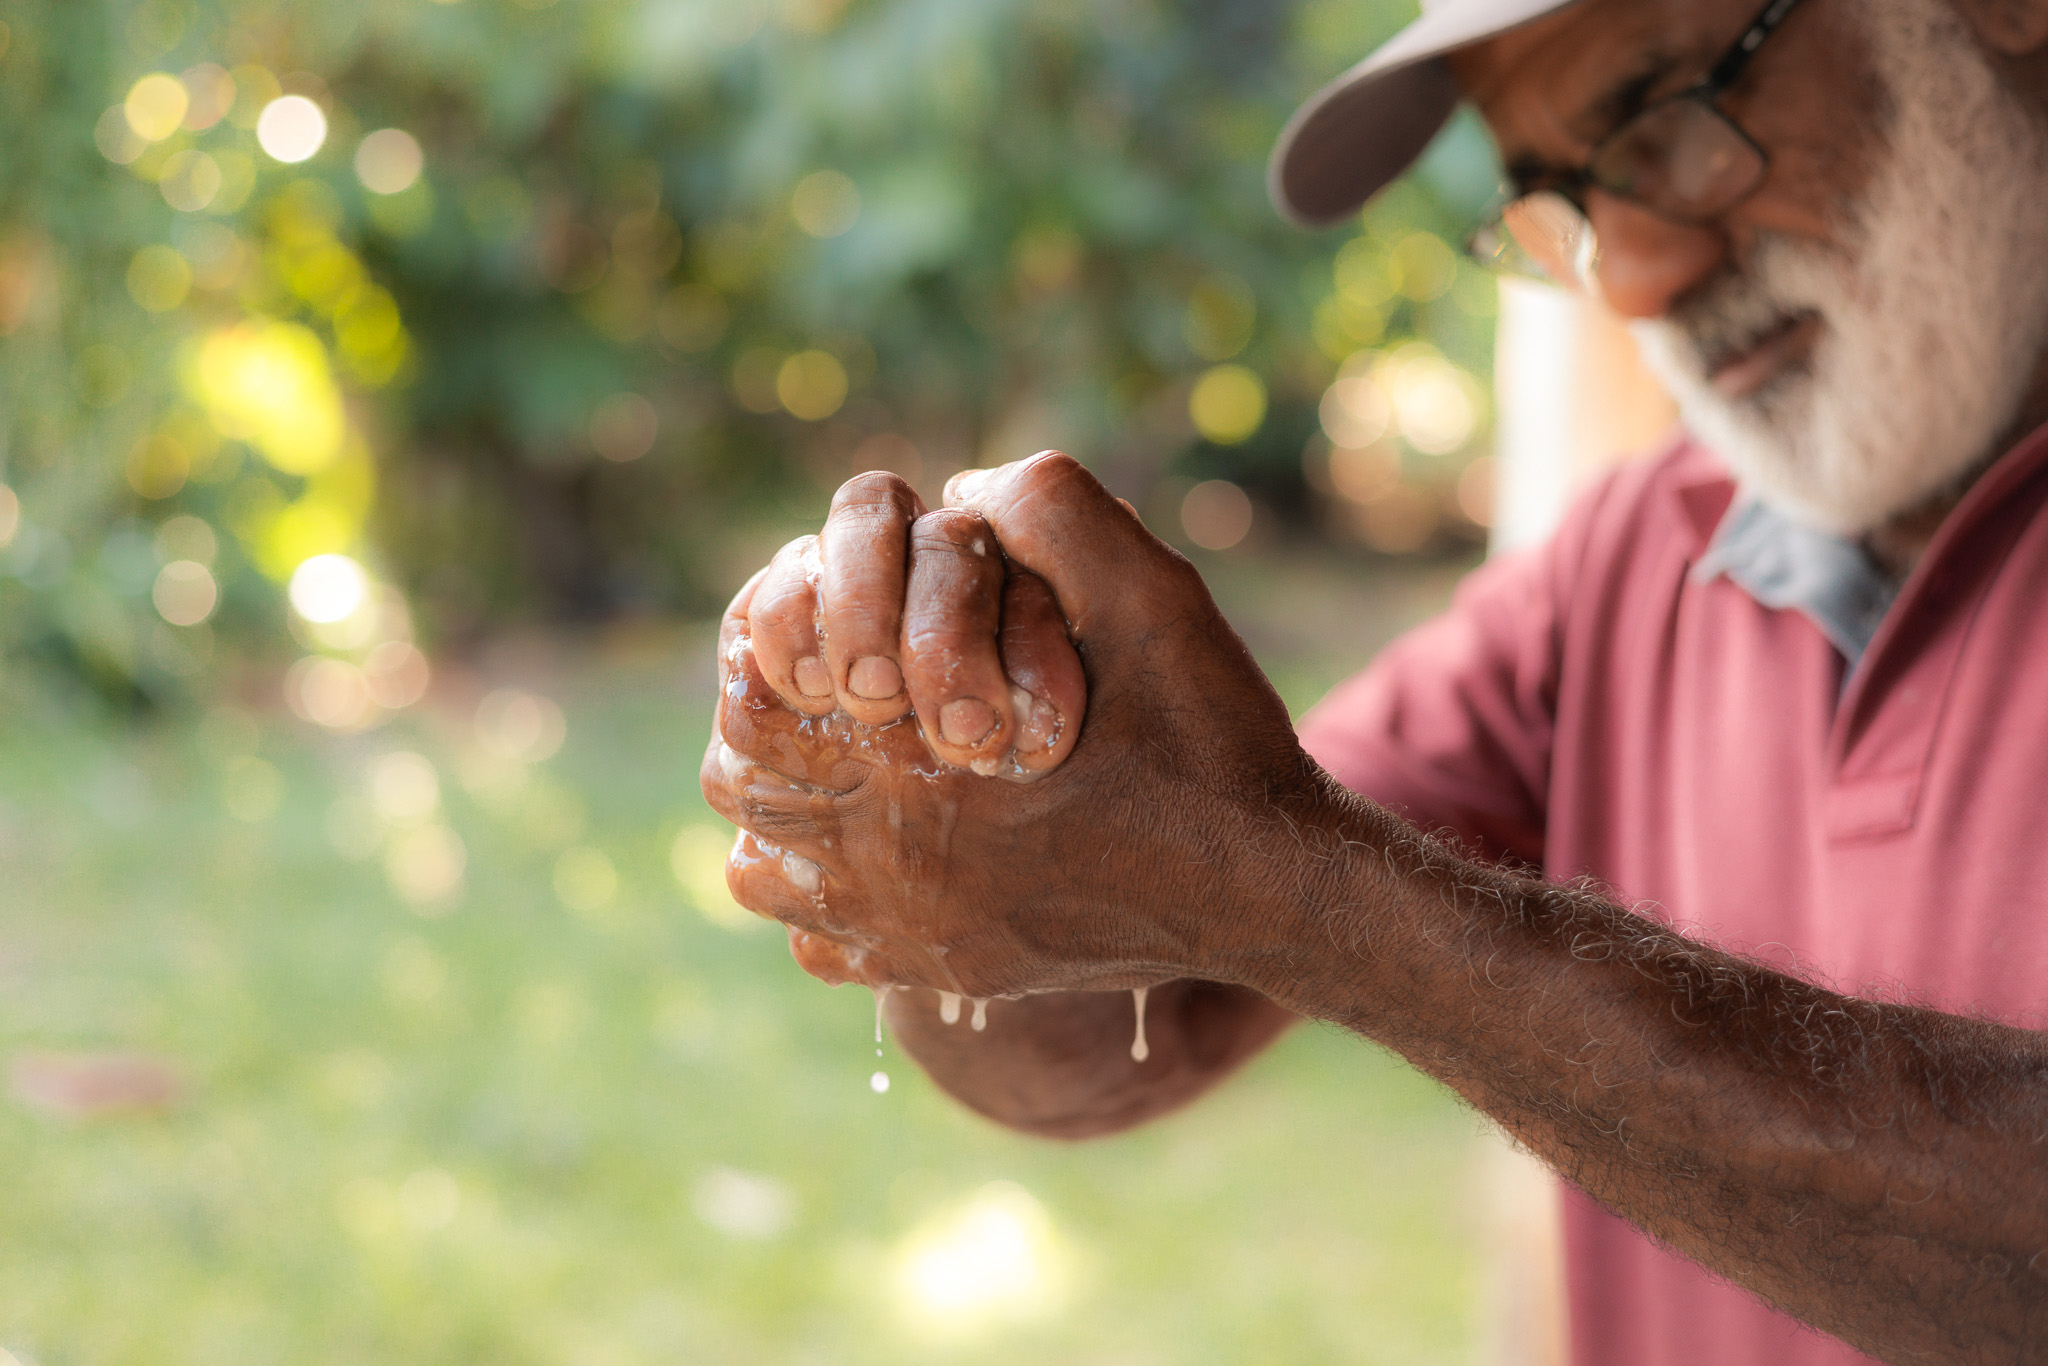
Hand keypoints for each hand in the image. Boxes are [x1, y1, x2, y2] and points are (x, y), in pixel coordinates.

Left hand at [701, 453, 1328, 998]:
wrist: (1267, 886)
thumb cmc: (1204, 740)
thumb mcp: (1150, 592)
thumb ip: (1051, 511)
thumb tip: (955, 491)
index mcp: (916, 766)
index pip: (756, 693)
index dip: (774, 639)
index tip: (833, 626)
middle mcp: (888, 867)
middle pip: (740, 782)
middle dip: (774, 718)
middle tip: (840, 686)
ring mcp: (908, 936)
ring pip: (763, 874)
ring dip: (786, 809)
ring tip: (851, 763)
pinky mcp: (944, 972)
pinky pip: (821, 947)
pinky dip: (827, 899)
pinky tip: (890, 853)